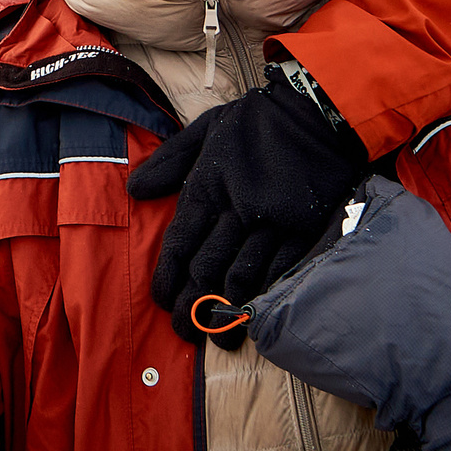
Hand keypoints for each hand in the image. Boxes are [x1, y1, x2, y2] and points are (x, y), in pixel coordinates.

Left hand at [125, 68, 370, 344]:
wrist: (316, 111)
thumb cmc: (256, 121)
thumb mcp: (204, 129)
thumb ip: (169, 161)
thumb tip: (134, 190)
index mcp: (209, 185)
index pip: (181, 241)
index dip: (168, 276)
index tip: (162, 300)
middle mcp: (237, 208)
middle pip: (208, 266)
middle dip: (191, 304)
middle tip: (183, 332)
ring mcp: (273, 221)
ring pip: (242, 276)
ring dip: (226, 311)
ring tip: (216, 339)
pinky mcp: (305, 229)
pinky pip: (280, 271)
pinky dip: (263, 296)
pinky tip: (253, 316)